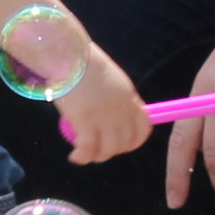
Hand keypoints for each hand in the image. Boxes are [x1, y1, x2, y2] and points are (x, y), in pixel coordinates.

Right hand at [59, 39, 150, 163]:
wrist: (70, 56)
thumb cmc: (86, 64)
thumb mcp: (113, 80)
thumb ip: (119, 98)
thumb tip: (116, 115)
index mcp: (129, 99)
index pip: (143, 129)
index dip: (134, 142)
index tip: (122, 145)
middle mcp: (121, 111)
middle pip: (125, 143)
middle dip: (112, 151)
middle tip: (98, 150)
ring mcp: (104, 118)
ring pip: (108, 150)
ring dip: (97, 157)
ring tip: (85, 155)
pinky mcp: (85, 122)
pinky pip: (88, 149)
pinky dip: (81, 157)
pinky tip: (75, 157)